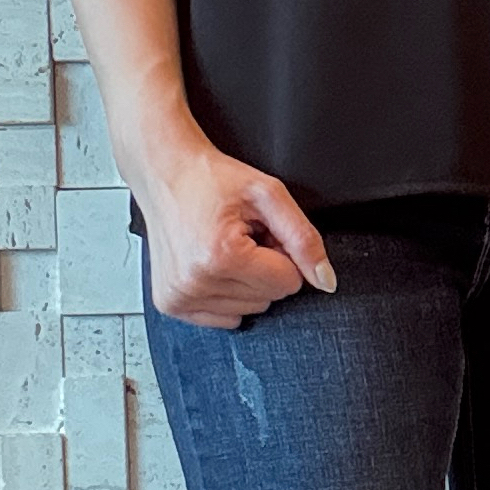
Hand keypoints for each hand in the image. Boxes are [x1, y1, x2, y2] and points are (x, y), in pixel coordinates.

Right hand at [131, 132, 336, 327]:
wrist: (164, 172)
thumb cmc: (211, 179)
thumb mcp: (268, 195)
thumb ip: (304, 239)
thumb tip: (325, 281)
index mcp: (222, 256)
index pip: (288, 283)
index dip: (282, 254)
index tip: (260, 231)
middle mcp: (196, 282)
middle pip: (269, 298)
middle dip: (264, 267)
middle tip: (241, 236)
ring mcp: (180, 297)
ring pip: (249, 309)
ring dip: (245, 280)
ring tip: (224, 247)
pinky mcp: (171, 304)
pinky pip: (225, 317)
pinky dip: (226, 293)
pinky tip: (210, 264)